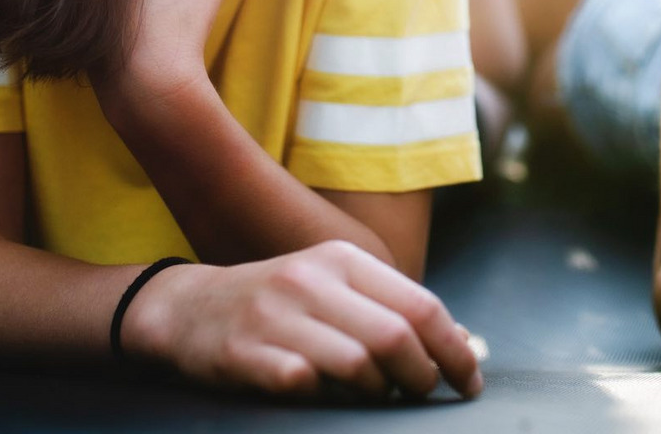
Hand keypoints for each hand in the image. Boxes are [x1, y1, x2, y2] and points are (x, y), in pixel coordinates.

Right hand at [122, 240, 482, 398]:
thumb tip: (462, 340)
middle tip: (425, 394)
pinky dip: (325, 399)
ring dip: (379, 392)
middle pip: (395, 336)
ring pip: (356, 363)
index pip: (420, 304)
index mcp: (344, 260)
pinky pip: (302, 384)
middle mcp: (314, 279)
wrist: (189, 307)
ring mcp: (277, 315)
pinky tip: (328, 401)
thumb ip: (391, 308)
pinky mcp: (245, 352)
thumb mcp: (335, 286)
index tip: (470, 379)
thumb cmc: (280, 302)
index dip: (454, 348)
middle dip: (423, 376)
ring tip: (380, 398)